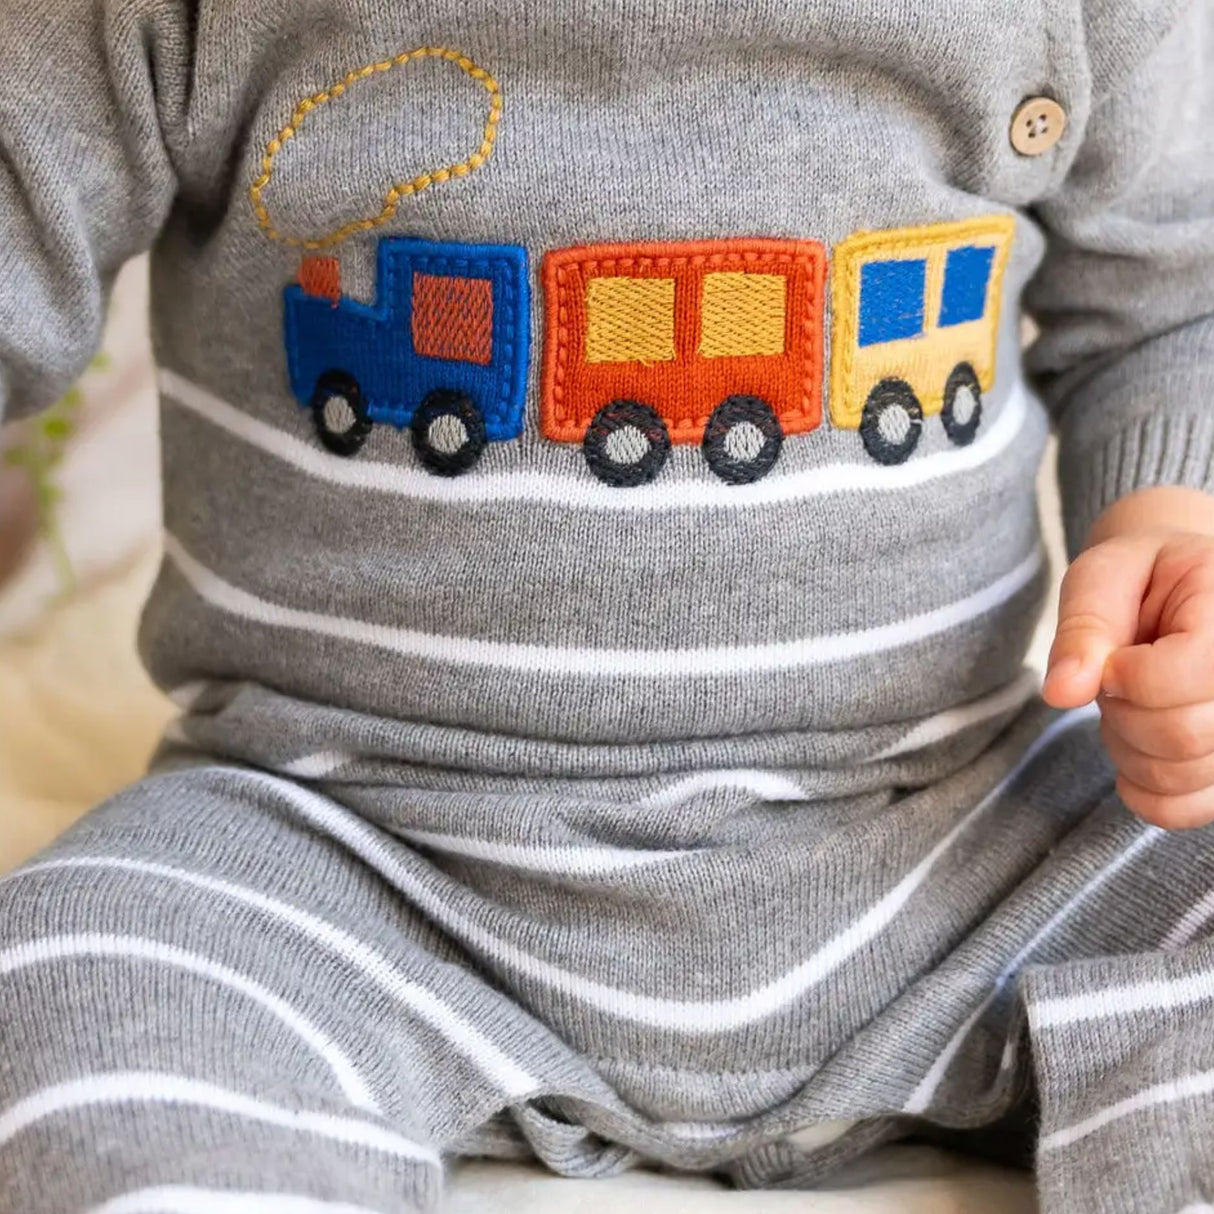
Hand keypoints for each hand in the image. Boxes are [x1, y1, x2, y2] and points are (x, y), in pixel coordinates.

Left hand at [1043, 487, 1213, 829]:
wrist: (1174, 592)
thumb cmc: (1137, 579)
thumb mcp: (1101, 578)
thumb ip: (1083, 629)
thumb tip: (1061, 693)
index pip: (1177, 676)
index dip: (1124, 675)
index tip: (1113, 655)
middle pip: (1182, 734)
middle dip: (1122, 712)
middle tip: (1116, 679)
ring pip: (1184, 775)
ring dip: (1129, 750)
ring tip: (1129, 706)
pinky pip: (1191, 809)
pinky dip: (1148, 794)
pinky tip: (1133, 757)